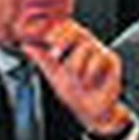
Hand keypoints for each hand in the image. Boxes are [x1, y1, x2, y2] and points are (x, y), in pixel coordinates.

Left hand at [23, 20, 130, 138]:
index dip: (55, 30)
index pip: (65, 27)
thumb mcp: (54, 75)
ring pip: (85, 47)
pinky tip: (88, 83)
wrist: (92, 112)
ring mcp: (101, 51)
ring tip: (76, 80)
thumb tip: (26, 46)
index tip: (45, 39)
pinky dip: (88, 74)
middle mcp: (88, 44)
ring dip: (75, 66)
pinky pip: (98, 60)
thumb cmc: (74, 92)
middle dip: (63, 39)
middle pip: (77, 30)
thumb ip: (42, 59)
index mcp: (74, 45)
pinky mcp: (112, 60)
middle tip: (55, 55)